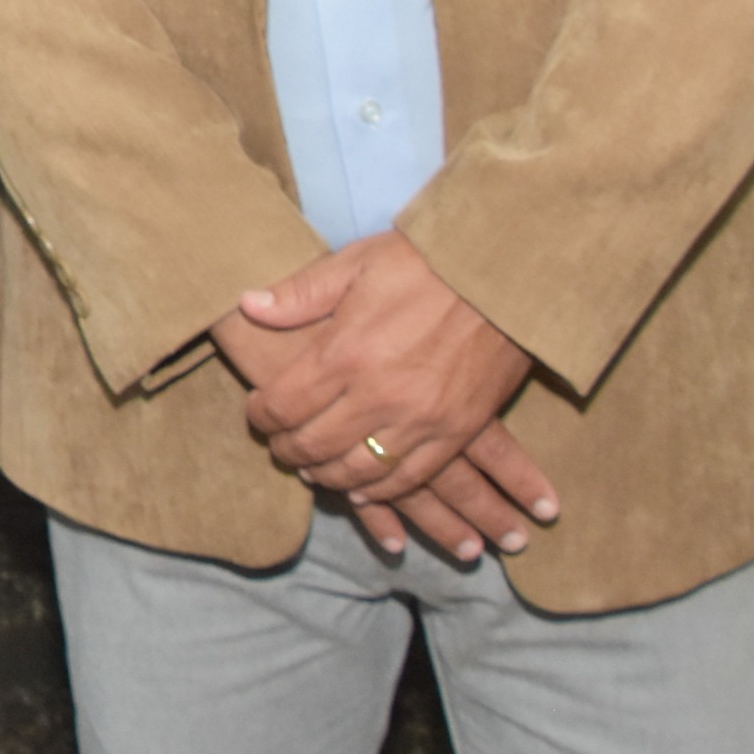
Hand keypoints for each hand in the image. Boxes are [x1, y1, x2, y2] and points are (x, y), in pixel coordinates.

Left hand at [215, 235, 557, 562]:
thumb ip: (300, 293)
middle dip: (288, 450)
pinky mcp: (457, 432)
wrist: (505, 276)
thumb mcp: (356, 263)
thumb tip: (248, 306)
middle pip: (314, 445)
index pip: (283, 405)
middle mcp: (378, 395)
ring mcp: (420, 419)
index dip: (261, 415)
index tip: (258, 413)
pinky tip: (363, 488)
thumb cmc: (426, 262)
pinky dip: (380, 491)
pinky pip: (409, 478)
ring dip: (328, 477)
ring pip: (357, 472)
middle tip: (280, 446)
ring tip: (314, 469)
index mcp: (345, 352)